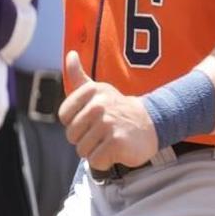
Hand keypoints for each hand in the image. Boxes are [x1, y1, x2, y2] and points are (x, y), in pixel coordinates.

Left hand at [58, 51, 157, 170]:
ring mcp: (108, 123)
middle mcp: (99, 104)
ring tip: (110, 140)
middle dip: (85, 139)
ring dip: (95, 150)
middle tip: (103, 132)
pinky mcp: (116, 142)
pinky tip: (116, 150)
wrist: (150, 123)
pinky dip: (104, 161)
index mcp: (92, 91)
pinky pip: (95, 161)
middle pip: (72, 135)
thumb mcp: (98, 90)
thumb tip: (70, 54)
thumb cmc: (117, 109)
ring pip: (82, 150)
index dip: (76, 123)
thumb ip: (79, 75)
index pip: (64, 117)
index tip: (91, 119)